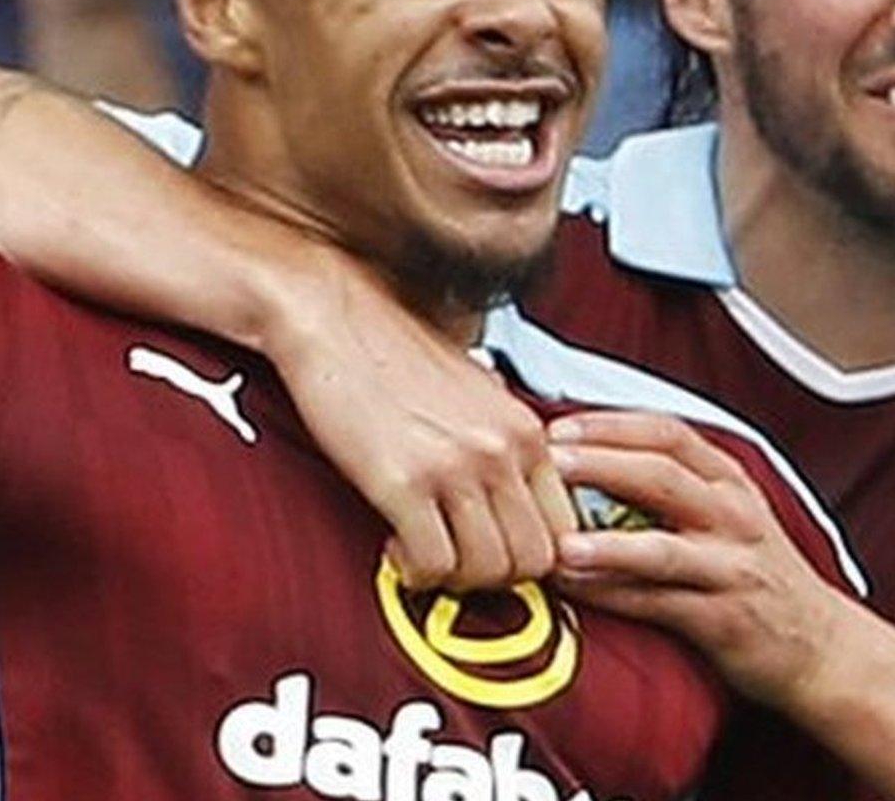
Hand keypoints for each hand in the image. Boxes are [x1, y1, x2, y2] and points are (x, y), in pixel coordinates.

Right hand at [267, 251, 577, 591]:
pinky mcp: (404, 482)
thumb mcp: (473, 389)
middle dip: (496, 578)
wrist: (330, 315)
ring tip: (424, 554)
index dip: (532, 555)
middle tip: (459, 563)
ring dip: (454, 579)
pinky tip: (396, 548)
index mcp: (523, 427)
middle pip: (535, 559)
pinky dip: (415, 573)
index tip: (499, 556)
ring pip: (489, 571)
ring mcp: (456, 466)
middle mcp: (501, 448)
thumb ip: (501, 439)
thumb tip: (509, 494)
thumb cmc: (389, 348)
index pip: (565, 525)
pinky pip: (433, 564)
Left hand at [547, 410, 856, 708]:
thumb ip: (675, 484)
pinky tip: (572, 589)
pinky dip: (611, 596)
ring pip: (661, 549)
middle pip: (661, 477)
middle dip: (600, 464)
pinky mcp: (722, 620)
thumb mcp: (730, 514)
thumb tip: (586, 457)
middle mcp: (733, 517)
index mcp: (729, 482)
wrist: (822, 647)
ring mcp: (730, 569)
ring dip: (605, 544)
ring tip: (559, 541)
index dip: (610, 425)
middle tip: (547, 462)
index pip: (668, 434)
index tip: (559, 426)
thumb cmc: (758, 573)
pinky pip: (658, 604)